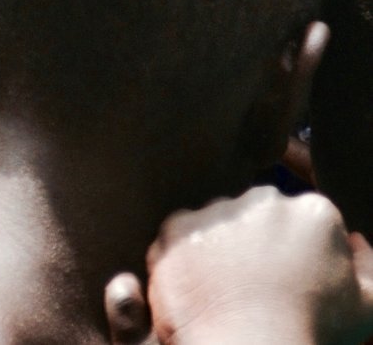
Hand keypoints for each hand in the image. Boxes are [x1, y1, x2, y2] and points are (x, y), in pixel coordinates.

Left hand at [104, 188, 372, 344]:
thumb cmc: (315, 332)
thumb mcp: (366, 307)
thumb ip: (369, 268)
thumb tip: (353, 241)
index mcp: (315, 211)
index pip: (304, 220)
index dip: (300, 253)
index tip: (296, 282)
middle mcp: (265, 200)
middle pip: (260, 215)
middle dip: (259, 242)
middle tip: (259, 287)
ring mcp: (218, 211)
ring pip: (219, 224)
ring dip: (221, 248)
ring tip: (230, 292)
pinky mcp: (177, 227)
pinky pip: (180, 236)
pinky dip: (187, 258)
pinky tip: (203, 289)